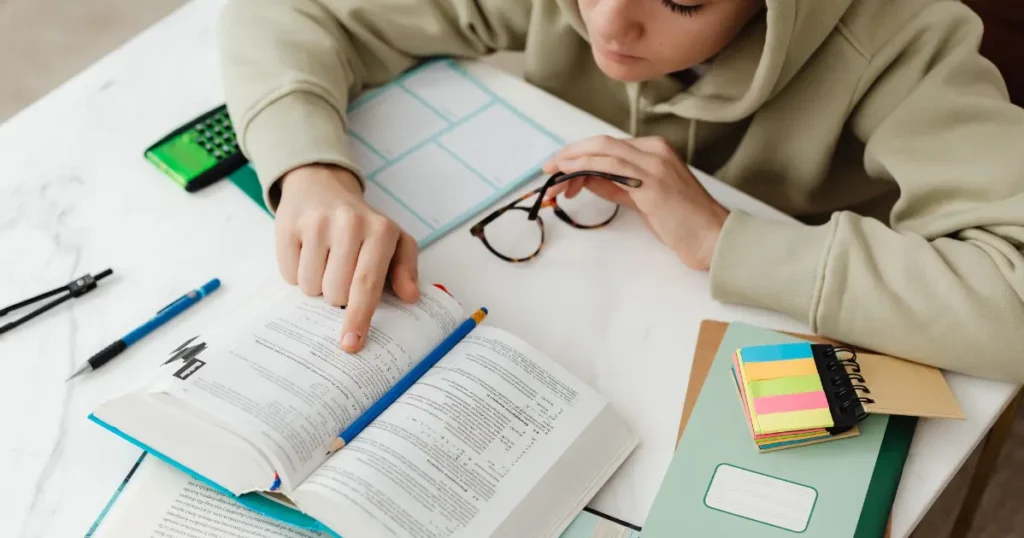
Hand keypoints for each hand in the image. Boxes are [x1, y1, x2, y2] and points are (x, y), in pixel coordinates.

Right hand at [275, 164, 418, 351]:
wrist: (322, 186)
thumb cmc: (363, 224)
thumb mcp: (394, 240)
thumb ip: (406, 269)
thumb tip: (411, 296)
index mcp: (380, 230)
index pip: (368, 284)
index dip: (359, 317)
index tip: (351, 343)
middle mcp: (349, 223)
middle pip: (335, 293)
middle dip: (337, 296)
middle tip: (342, 274)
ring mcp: (316, 223)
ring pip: (310, 287)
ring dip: (316, 285)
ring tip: (325, 261)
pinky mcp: (288, 225)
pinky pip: (288, 275)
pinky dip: (296, 273)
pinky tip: (307, 253)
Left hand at [542, 136, 728, 270]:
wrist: (712, 237)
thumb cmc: (681, 222)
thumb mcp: (643, 198)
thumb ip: (617, 185)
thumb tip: (586, 179)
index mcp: (655, 150)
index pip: (608, 146)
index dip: (579, 154)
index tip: (560, 168)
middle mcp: (655, 150)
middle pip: (601, 143)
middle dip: (570, 153)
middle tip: (547, 168)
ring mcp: (654, 164)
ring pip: (603, 151)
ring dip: (572, 162)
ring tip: (552, 176)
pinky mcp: (652, 183)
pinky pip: (611, 167)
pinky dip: (585, 167)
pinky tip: (569, 175)